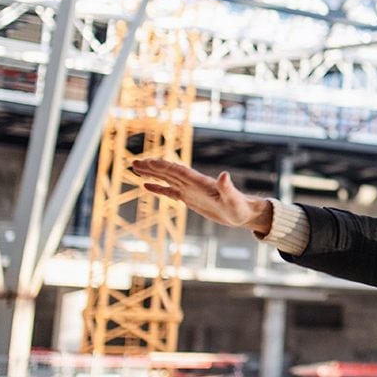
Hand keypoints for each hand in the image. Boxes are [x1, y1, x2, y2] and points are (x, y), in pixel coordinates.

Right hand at [132, 159, 273, 235]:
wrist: (243, 214)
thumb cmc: (240, 207)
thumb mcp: (233, 199)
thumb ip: (227, 187)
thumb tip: (224, 175)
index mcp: (200, 182)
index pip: (178, 171)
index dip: (164, 167)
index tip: (148, 162)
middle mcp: (193, 183)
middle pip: (169, 172)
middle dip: (152, 167)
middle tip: (133, 162)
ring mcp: (190, 190)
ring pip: (167, 179)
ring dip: (152, 174)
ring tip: (135, 168)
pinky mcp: (190, 198)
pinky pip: (170, 191)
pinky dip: (158, 188)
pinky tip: (146, 185)